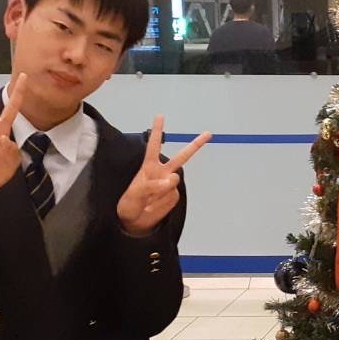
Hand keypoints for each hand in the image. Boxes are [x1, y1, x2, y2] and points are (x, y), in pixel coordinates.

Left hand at [117, 116, 210, 235]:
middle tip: (208, 133)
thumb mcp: (134, 194)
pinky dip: (162, 203)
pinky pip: (172, 196)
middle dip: (195, 145)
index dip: (156, 131)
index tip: (160, 116)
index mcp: (149, 167)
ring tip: (147, 202)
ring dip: (159, 193)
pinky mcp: (173, 196)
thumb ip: (152, 185)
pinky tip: (153, 207)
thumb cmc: (129, 204)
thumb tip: (172, 179)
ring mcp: (169, 185)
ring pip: (172, 183)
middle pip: (181, 157)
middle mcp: (162, 172)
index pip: (153, 146)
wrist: (134, 222)